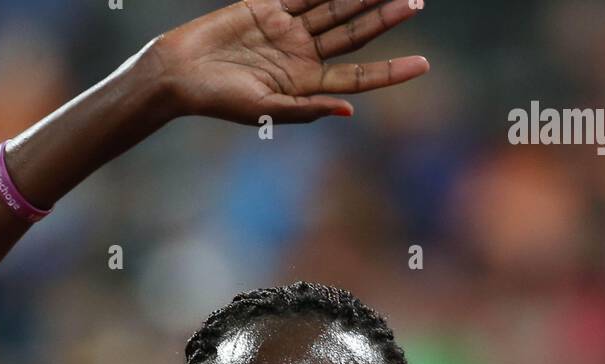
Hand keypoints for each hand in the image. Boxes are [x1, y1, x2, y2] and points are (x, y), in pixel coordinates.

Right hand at [150, 0, 428, 124]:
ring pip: (334, 6)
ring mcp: (288, 29)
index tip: (423, 65)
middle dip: (385, 17)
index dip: (390, 71)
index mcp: (306, 86)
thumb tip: (349, 111)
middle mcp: (302, 56)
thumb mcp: (265, 111)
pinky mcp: (268, 6)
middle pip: (353, 33)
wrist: (180, 72)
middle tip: (417, 1)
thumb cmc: (219, 101)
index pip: (357, 76)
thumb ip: (307, 109)